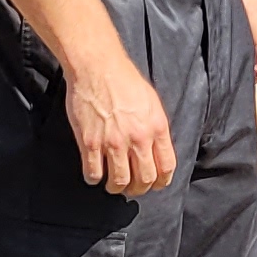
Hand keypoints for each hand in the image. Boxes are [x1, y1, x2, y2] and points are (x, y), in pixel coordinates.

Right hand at [60, 48, 179, 195]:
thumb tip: (157, 151)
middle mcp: (138, 138)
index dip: (161, 182)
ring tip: (113, 185)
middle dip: (138, 189)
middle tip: (131, 187)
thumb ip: (156, 129)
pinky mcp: (90, 142)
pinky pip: (93, 173)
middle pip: (144, 179)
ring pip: (119, 182)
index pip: (166, 167)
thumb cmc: (124, 80)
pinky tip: (94, 173)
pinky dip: (94, 178)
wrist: (97, 67)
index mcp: (156, 128)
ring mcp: (113, 142)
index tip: (154, 185)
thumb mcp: (152, 103)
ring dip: (116, 188)